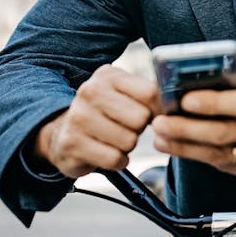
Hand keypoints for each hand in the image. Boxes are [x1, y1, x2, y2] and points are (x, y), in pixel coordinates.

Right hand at [33, 65, 160, 177]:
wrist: (61, 132)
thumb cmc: (105, 112)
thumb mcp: (124, 93)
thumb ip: (149, 94)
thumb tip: (174, 106)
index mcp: (109, 75)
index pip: (150, 93)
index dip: (159, 109)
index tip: (154, 115)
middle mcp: (90, 92)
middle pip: (141, 118)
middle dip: (140, 128)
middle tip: (127, 127)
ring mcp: (78, 117)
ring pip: (129, 141)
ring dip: (128, 146)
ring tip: (115, 139)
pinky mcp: (71, 144)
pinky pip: (114, 159)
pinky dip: (118, 161)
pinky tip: (109, 153)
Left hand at [151, 14, 235, 179]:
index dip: (214, 104)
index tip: (186, 99)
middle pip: (225, 133)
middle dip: (188, 129)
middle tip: (161, 121)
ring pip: (220, 155)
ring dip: (186, 147)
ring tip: (161, 136)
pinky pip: (225, 166)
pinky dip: (199, 158)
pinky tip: (179, 148)